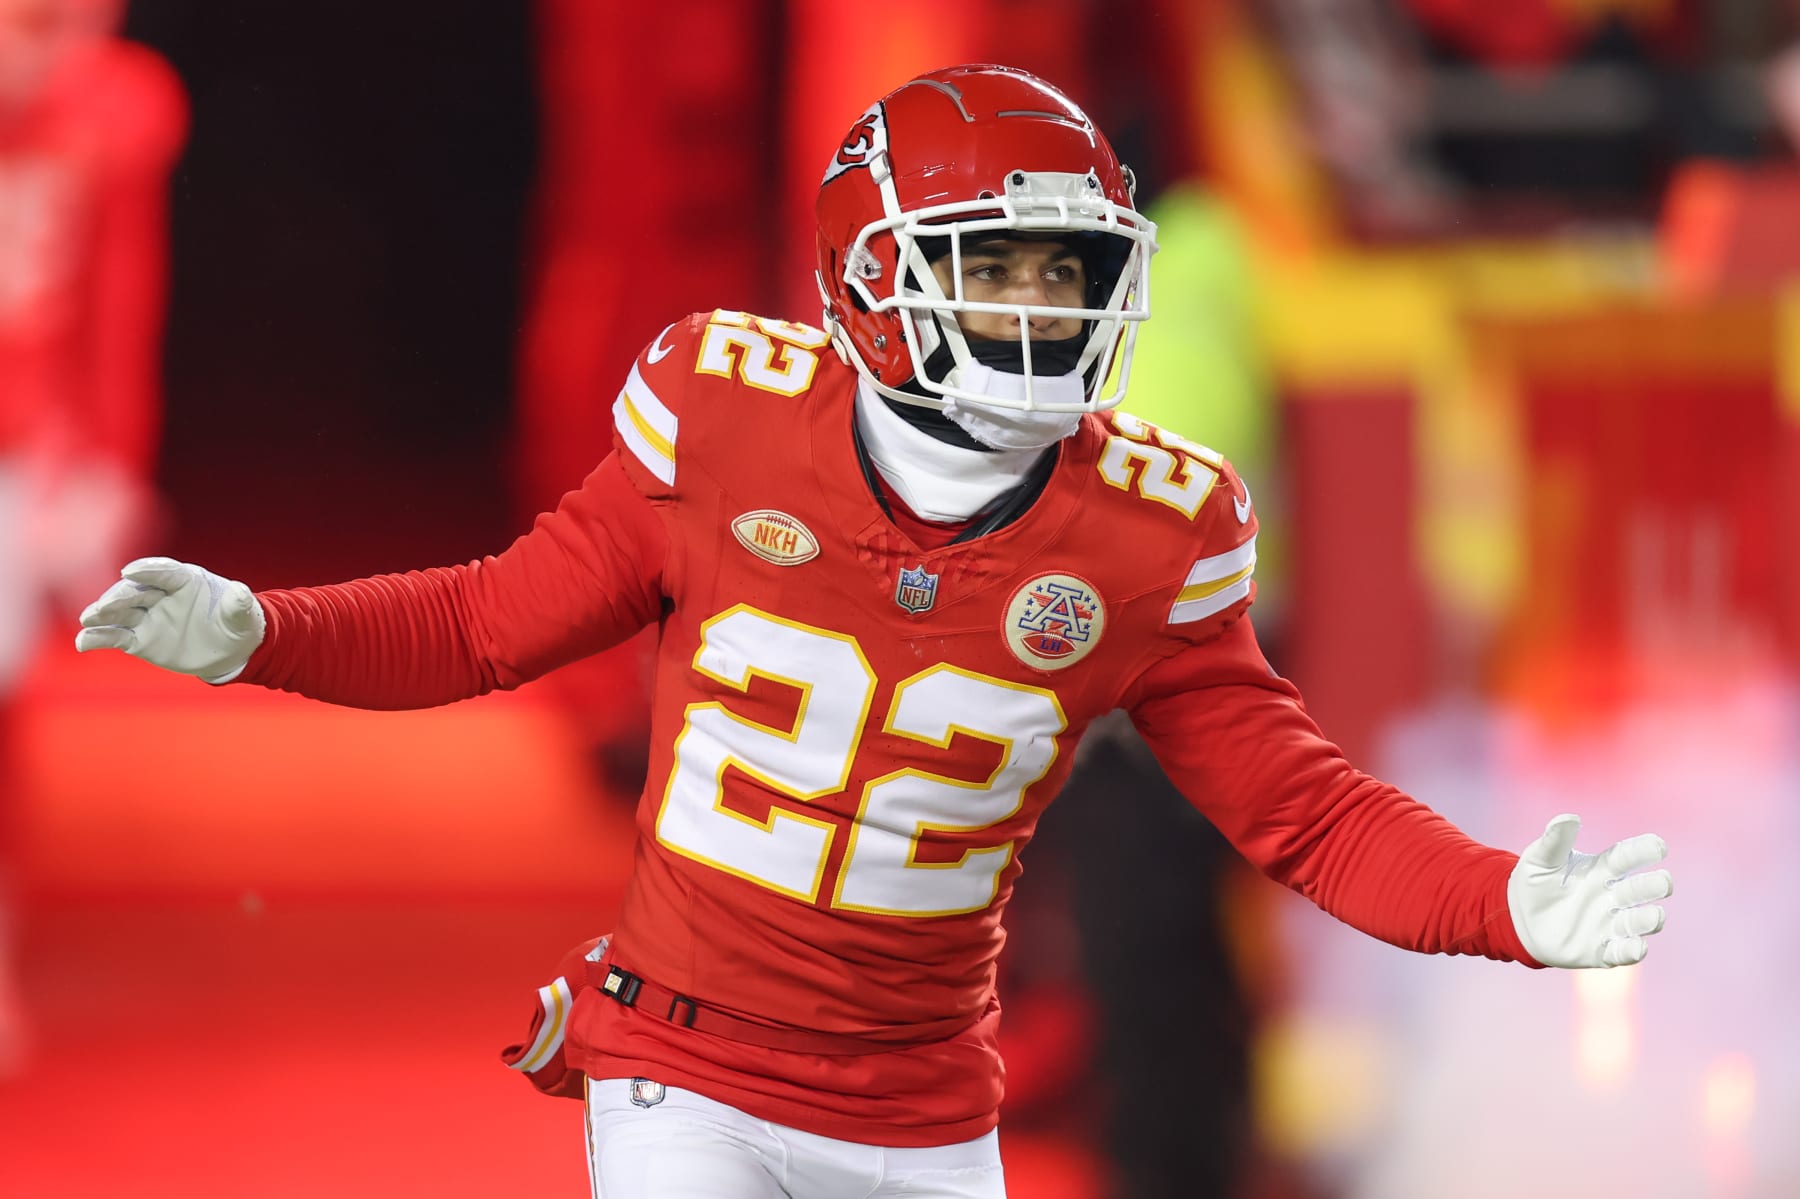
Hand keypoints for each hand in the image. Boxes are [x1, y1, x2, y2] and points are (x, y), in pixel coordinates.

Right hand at [74, 557, 264, 682]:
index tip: (131, 570)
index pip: (164, 571)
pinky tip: (83, 642)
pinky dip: (98, 638)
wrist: (230, 649)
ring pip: (119, 612)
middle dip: (119, 596)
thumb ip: (239, 604)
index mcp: (186, 580)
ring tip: (88, 618)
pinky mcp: (138, 639)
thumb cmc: (237, 624)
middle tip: (104, 605)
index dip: (148, 570)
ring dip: (101, 614)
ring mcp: (147, 616)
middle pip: (135, 590)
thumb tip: (242, 592)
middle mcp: (160, 594)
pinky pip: (115, 636)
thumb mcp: (244, 616)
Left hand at [1508, 814, 1671, 968]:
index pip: (1627, 857)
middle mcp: (1613, 896)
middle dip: (1655, 886)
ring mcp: (1609, 924)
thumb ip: (1555, 840)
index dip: (1644, 851)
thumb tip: (1569, 818)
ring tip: (1654, 915)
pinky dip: (1632, 951)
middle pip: (1642, 889)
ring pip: (1640, 921)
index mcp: (1601, 869)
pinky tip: (1637, 947)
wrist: (1518, 918)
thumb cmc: (1535, 883)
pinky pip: (1622, 952)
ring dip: (1650, 919)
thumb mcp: (1540, 859)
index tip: (1658, 846)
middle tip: (1663, 881)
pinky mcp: (1600, 951)